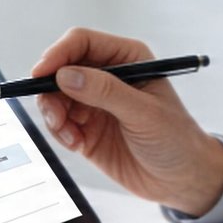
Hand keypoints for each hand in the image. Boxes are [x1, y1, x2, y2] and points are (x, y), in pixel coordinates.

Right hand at [31, 27, 222, 215]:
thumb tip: (66, 75)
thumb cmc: (175, 139)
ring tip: (71, 136)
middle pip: (61, 68)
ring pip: (55, 96)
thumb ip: (105, 92)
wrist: (181, 180)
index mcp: (128, 58)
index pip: (83, 42)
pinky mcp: (86, 128)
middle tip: (55, 116)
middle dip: (50, 90)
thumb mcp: (144, 113)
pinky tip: (77, 144)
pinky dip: (60, 133)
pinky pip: (59, 122)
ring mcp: (95, 102)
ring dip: (54, 115)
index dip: (58, 54)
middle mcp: (109, 75)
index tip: (41, 74)